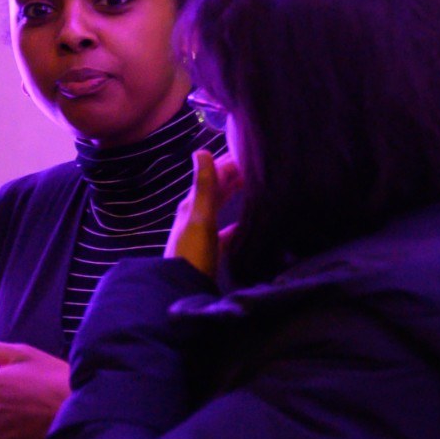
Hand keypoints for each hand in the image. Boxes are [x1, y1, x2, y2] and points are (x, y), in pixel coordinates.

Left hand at [165, 150, 242, 277]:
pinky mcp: (210, 248)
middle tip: (257, 166)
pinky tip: (245, 224)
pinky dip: (235, 221)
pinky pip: (225, 229)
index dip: (229, 163)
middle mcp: (196, 214)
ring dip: (234, 194)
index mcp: (193, 204)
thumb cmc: (193, 252)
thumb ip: (203, 185)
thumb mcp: (201, 217)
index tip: (250, 152)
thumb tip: (202, 150)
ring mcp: (203, 232)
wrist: (182, 288)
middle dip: (233, 175)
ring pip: (221, 205)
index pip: (213, 175)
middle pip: (216, 188)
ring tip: (254, 187)